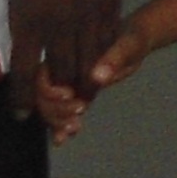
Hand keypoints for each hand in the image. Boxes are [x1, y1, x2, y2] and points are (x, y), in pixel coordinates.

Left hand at [4, 0, 123, 118]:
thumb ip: (23, 22)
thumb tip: (27, 49)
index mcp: (29, 20)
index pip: (23, 74)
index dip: (22, 101)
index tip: (21, 115)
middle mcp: (59, 26)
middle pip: (60, 77)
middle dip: (57, 100)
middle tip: (57, 109)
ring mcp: (88, 18)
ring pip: (88, 67)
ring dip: (83, 87)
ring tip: (79, 99)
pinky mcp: (111, 8)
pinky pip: (107, 47)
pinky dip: (103, 64)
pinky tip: (99, 70)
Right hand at [32, 23, 143, 145]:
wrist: (137, 44)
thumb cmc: (133, 38)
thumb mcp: (128, 46)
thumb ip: (112, 59)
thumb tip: (97, 77)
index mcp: (65, 50)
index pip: (40, 74)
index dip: (49, 89)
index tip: (70, 94)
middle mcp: (60, 68)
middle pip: (40, 94)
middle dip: (54, 109)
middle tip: (80, 110)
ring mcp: (67, 82)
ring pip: (48, 106)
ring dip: (57, 120)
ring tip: (75, 127)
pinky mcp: (76, 94)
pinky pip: (62, 111)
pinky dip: (60, 127)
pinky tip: (63, 139)